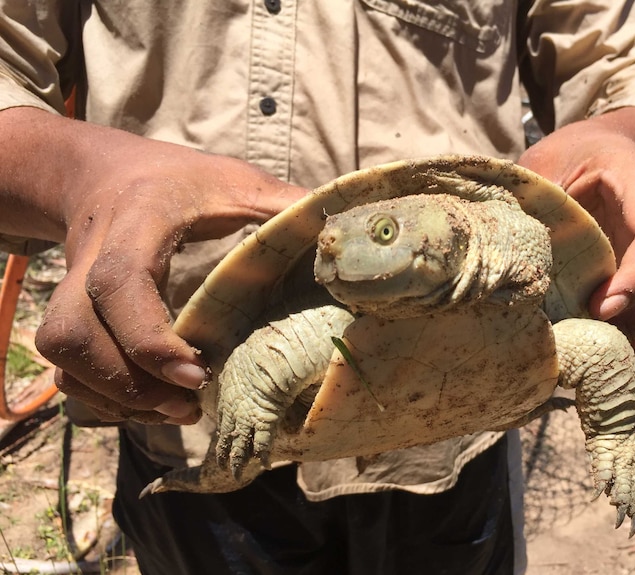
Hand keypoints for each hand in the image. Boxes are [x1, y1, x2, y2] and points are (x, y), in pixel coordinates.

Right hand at [1, 108, 304, 423]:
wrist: (100, 175)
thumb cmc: (177, 181)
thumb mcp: (234, 181)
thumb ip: (284, 204)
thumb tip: (347, 228)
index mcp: (136, 223)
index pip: (119, 283)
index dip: (148, 336)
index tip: (197, 374)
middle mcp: (91, 258)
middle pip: (74, 333)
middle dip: (127, 382)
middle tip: (191, 403)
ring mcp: (71, 289)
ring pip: (63, 356)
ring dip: (113, 395)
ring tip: (176, 409)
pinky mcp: (71, 314)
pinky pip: (66, 369)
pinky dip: (102, 395)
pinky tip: (151, 402)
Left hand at [518, 108, 634, 353]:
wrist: (595, 154)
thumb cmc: (569, 157)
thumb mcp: (546, 164)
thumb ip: (534, 200)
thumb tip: (506, 250)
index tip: (600, 305)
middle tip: (585, 320)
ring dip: (626, 339)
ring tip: (575, 329)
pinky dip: (616, 343)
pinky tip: (576, 331)